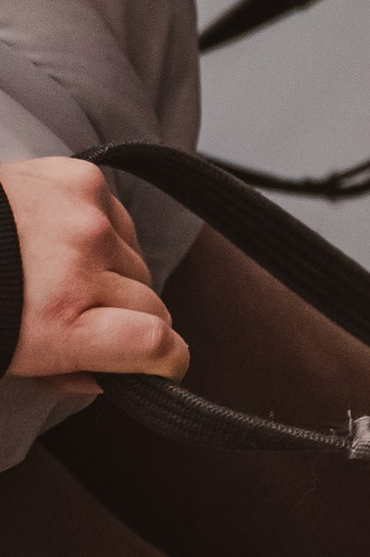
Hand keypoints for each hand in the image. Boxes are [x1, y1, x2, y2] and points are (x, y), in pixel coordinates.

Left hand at [1, 158, 186, 393]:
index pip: (156, 342)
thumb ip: (68, 372)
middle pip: (155, 307)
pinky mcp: (85, 181)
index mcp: (59, 322)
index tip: (161, 363)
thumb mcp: (9, 357)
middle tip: (86, 319)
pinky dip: (102, 234)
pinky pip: (122, 221)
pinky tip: (61, 238)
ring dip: (114, 274)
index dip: (167, 360)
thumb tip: (118, 375)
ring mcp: (87, 219)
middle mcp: (81, 267)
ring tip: (61, 271)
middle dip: (129, 319)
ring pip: (139, 263)